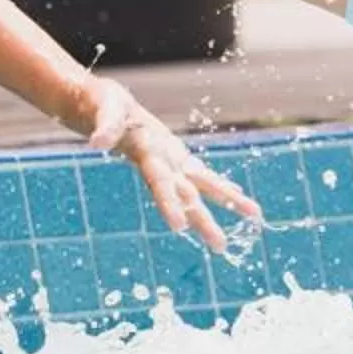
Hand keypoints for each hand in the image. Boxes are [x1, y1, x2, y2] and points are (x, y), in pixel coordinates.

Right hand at [85, 78, 263, 248]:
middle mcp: (161, 166)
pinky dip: (219, 183)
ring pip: (202, 187)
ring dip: (227, 201)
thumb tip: (97, 143)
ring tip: (254, 215)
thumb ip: (105, 127)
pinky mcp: (176, 156)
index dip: (168, 203)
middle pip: (185, 197)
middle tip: (221, 247)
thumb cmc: (102, 106)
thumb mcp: (105, 111)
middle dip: (203, 221)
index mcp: (145, 156)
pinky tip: (236, 194)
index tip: (179, 228)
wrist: (102, 108)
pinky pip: (201, 173)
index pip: (158, 184)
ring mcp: (170, 163)